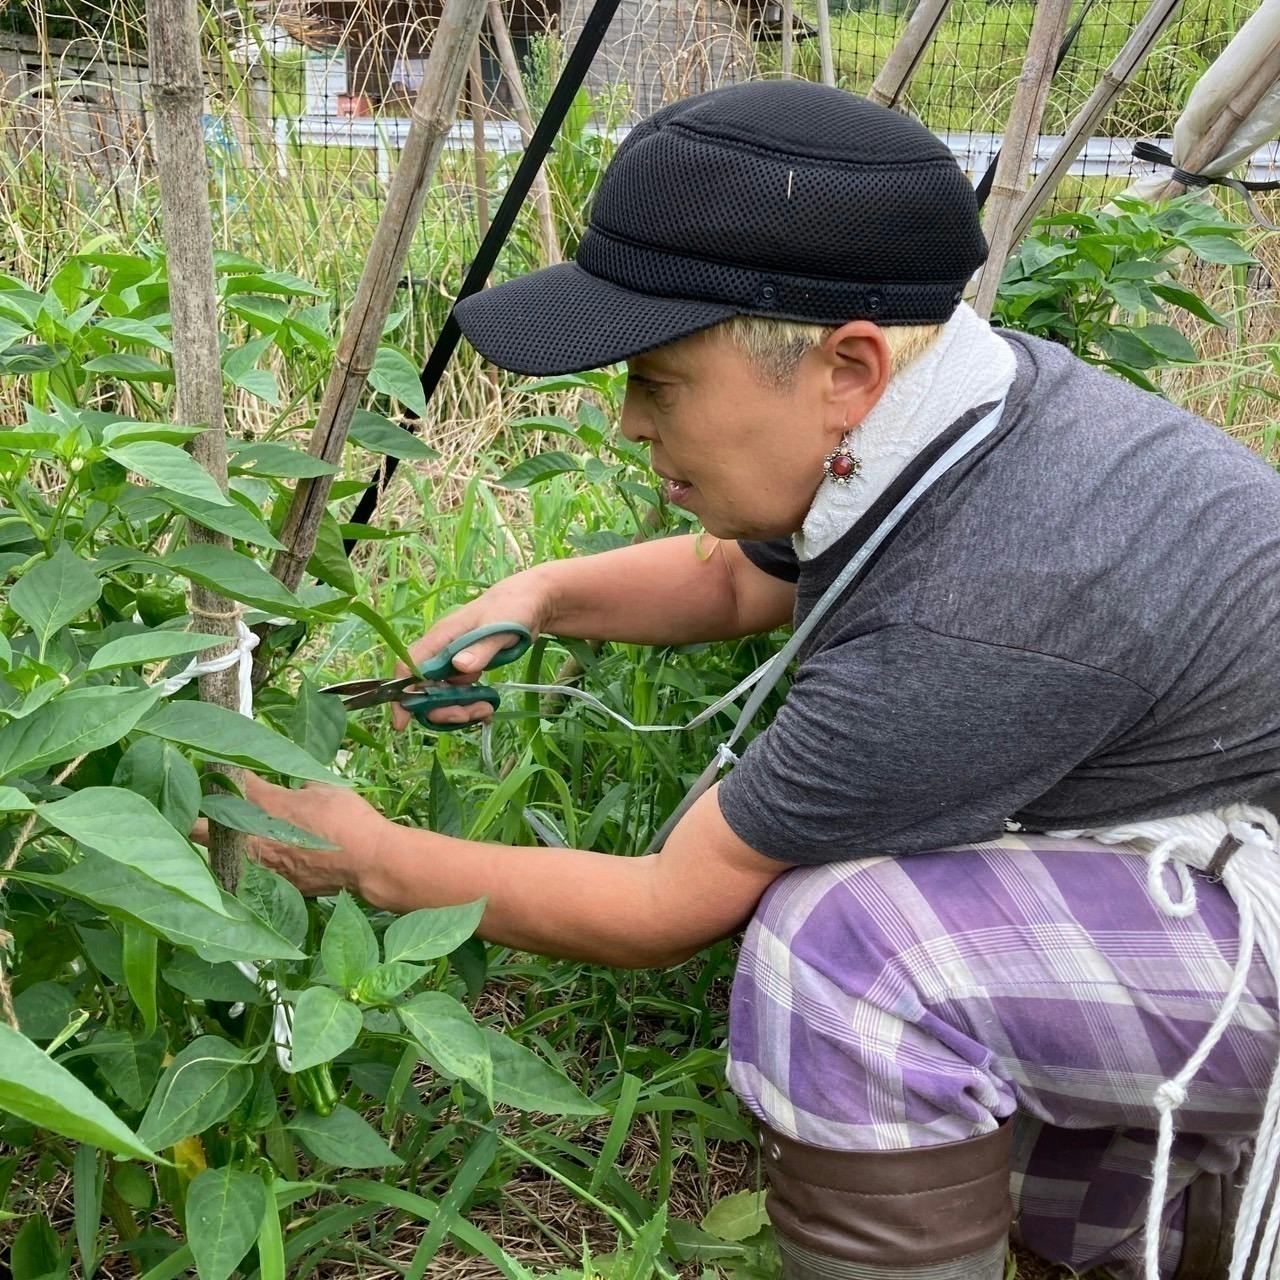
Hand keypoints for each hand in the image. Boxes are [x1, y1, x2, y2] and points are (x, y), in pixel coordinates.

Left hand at [194, 773, 394, 898]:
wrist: (368, 861)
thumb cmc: (348, 818)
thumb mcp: (323, 787)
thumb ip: (297, 783)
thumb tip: (290, 785)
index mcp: (264, 803)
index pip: (225, 782)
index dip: (216, 773)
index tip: (213, 769)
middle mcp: (251, 836)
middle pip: (198, 828)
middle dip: (192, 817)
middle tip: (194, 808)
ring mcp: (257, 864)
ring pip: (215, 856)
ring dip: (212, 845)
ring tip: (215, 836)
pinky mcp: (270, 885)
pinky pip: (240, 875)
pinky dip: (237, 866)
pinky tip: (243, 862)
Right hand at [391, 569, 551, 731]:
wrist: (529, 601)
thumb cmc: (513, 608)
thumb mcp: (500, 628)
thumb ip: (481, 648)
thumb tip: (459, 666)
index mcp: (442, 637)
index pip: (409, 665)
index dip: (401, 694)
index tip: (403, 721)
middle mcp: (442, 650)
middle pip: (425, 689)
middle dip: (441, 709)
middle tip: (469, 715)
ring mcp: (453, 660)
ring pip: (442, 695)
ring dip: (460, 708)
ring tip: (486, 709)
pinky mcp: (466, 668)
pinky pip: (458, 693)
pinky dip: (469, 704)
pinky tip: (487, 706)